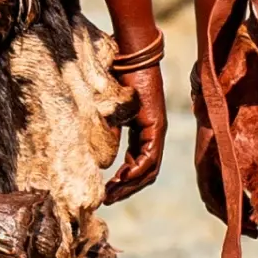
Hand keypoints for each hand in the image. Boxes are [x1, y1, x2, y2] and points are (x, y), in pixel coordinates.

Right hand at [101, 59, 168, 203]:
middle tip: (109, 200)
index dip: (125, 181)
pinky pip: (149, 156)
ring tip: (112, 194)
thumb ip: (110, 132)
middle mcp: (155, 133)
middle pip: (147, 172)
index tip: (108, 191)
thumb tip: (100, 156)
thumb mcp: (111, 113)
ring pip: (150, 168)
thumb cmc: (118, 79)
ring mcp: (156, 129)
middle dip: (127, 189)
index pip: (140, 164)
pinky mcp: (155, 125)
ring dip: (131, 184)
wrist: (130, 57)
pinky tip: (119, 178)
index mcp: (145, 131)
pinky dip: (135, 170)